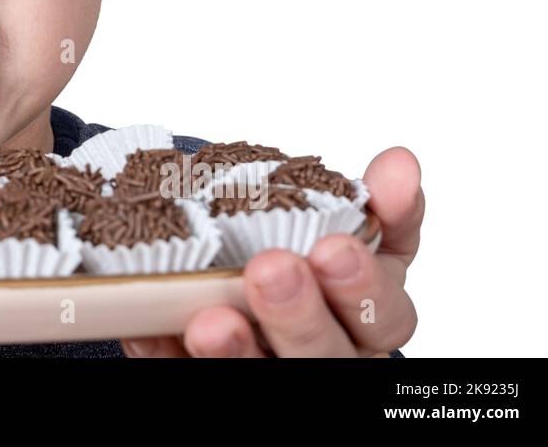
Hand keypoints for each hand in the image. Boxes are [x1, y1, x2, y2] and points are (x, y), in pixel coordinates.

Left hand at [121, 146, 421, 357]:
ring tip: (211, 319)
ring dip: (237, 352)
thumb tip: (401, 163)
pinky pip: (187, 376)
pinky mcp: (211, 383)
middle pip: (326, 356)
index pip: (385, 318)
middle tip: (270, 269)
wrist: (243, 290)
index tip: (335, 246)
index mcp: (365, 320)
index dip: (363, 288)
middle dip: (300, 315)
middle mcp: (325, 356)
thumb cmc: (308, 259)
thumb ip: (378, 204)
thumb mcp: (351, 230)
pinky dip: (166, 353)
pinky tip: (146, 328)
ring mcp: (268, 376)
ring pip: (263, 379)